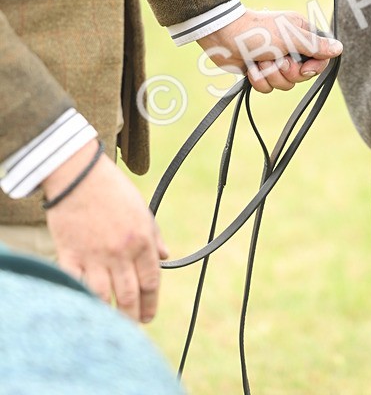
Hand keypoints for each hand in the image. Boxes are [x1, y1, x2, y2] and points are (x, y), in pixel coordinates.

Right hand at [43, 141, 167, 322]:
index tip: (148, 316)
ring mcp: (94, 256)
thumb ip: (153, 235)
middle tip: (132, 327)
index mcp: (141, 239)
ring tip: (110, 324)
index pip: (150, 281)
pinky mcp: (71, 256)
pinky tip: (85, 308)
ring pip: (104, 297)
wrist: (78, 175)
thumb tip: (166, 256)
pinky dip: (81, 299)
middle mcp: (120, 251)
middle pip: (129, 296)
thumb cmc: (112, 189)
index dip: (150, 303)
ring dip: (108, 315)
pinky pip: (77, 286)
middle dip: (132, 317)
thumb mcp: (141, 208)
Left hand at [198, 9, 342, 93]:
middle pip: (301, 76)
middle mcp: (291, 48)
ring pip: (284, 84)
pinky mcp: (260, 71)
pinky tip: (251, 68)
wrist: (224, 37)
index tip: (303, 68)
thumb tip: (339, 48)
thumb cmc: (258, 31)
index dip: (312, 69)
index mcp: (302, 35)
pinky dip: (258, 79)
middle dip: (286, 72)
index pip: (320, 60)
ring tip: (260, 61)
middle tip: (277, 60)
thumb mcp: (291, 37)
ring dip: (270, 75)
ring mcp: (275, 60)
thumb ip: (315, 45)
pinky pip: (267, 88)